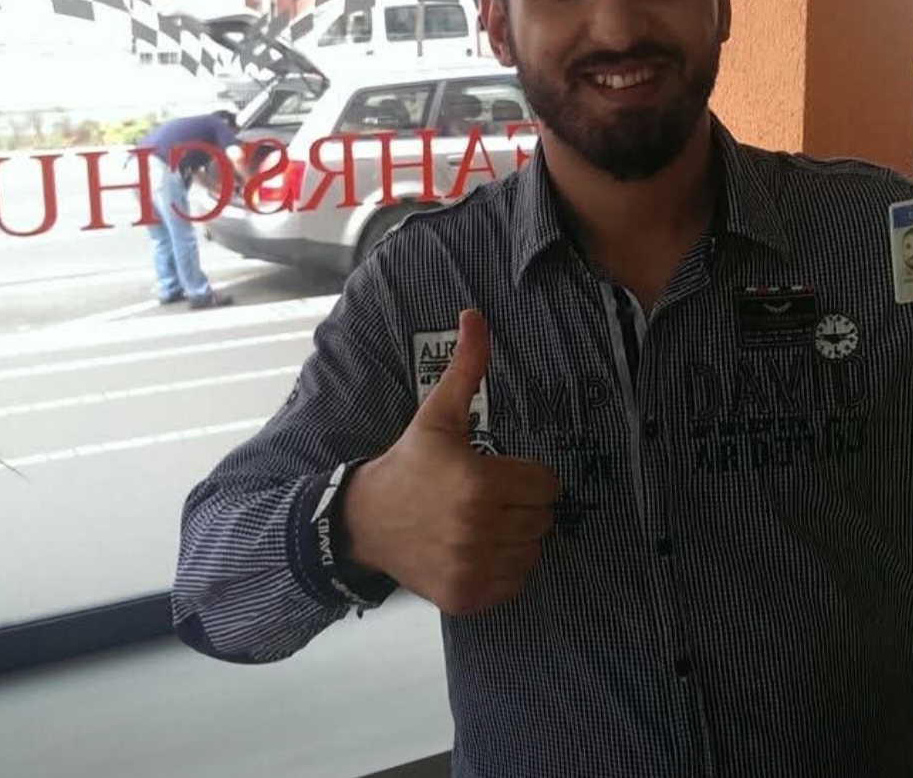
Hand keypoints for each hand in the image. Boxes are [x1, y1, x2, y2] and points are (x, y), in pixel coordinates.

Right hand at [343, 309, 559, 615]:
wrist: (366, 521)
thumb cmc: (409, 464)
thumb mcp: (437, 414)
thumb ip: (465, 367)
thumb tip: (474, 316)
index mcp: (479, 483)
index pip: (546, 484)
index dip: (527, 476)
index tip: (500, 472)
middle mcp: (478, 529)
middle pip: (542, 520)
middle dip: (522, 506)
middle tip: (489, 497)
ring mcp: (471, 568)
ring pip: (532, 553)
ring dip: (515, 538)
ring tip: (482, 521)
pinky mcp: (465, 597)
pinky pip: (514, 583)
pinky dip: (503, 569)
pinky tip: (476, 548)